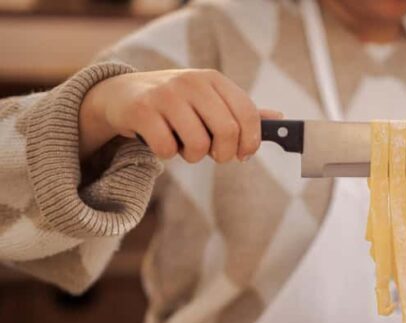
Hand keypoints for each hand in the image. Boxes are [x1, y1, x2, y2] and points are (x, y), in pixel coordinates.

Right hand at [79, 69, 281, 161]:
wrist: (122, 94)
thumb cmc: (175, 104)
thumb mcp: (208, 100)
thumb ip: (240, 111)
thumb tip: (279, 119)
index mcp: (213, 79)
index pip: (248, 114)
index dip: (251, 142)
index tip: (243, 155)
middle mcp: (192, 82)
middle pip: (227, 131)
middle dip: (224, 154)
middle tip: (213, 155)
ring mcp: (165, 94)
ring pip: (198, 145)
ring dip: (193, 156)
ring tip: (182, 144)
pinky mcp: (141, 110)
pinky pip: (168, 149)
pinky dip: (167, 154)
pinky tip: (160, 140)